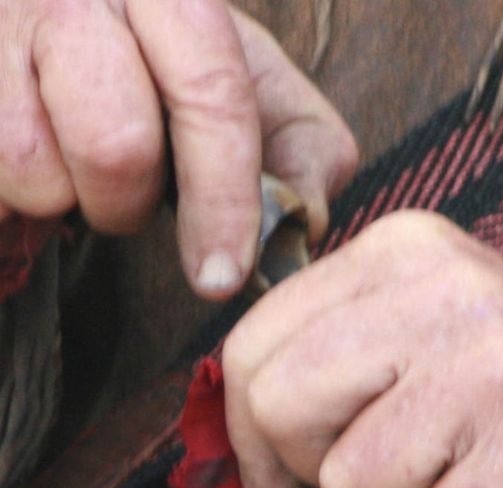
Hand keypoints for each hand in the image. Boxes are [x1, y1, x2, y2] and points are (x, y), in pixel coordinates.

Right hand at [0, 0, 356, 298]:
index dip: (222, 199)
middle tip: (127, 194)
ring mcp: (2, 25)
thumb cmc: (166, 77)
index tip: (220, 276)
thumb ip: (300, 151)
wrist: (64, 30)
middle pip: (118, 144)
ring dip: (68, 196)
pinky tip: (33, 154)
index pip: (211, 95)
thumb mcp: (251, 98)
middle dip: (130, 204)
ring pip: (37, 168)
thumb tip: (303, 221)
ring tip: (73, 162)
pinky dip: (15, 195)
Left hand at [223, 210, 502, 487]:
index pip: (252, 344)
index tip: (273, 481)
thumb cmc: (502, 386)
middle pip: (280, 404)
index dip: (246, 431)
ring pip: (350, 482)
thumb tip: (248, 447)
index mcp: (395, 252)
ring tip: (457, 478)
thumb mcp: (408, 336)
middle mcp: (442, 288)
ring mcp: (493, 360)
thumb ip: (325, 364)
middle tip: (373, 475)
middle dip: (310, 467)